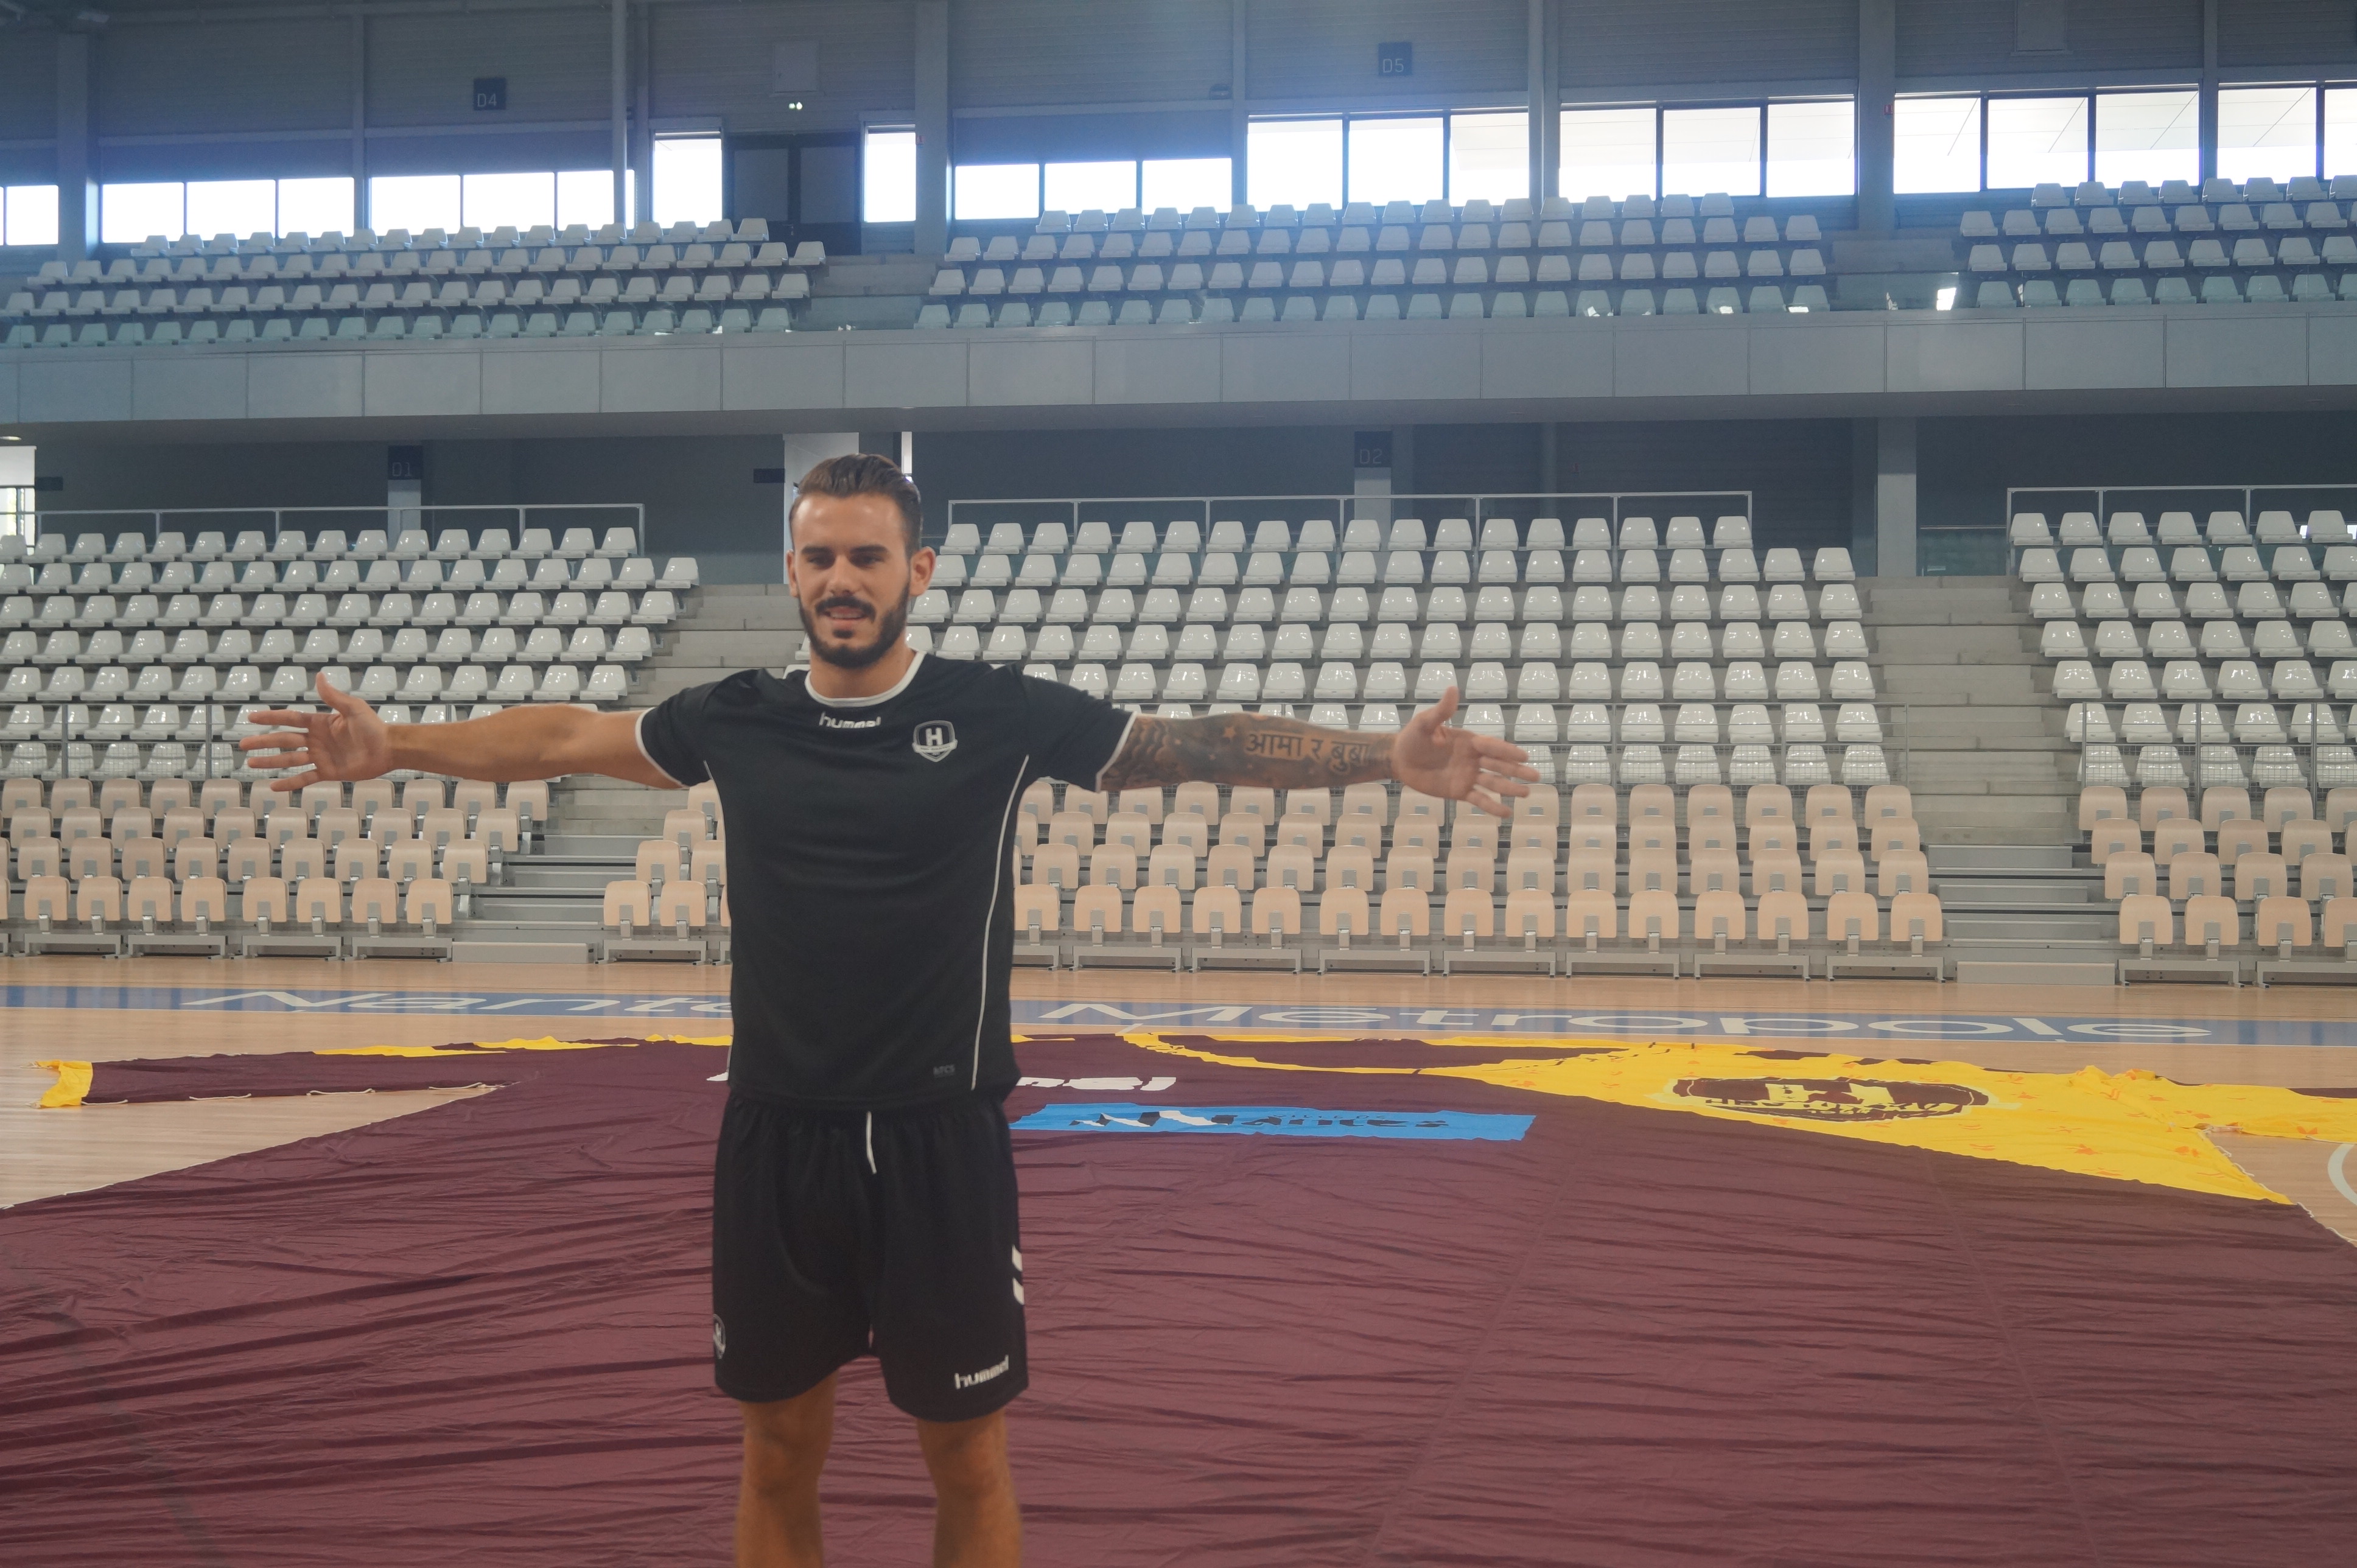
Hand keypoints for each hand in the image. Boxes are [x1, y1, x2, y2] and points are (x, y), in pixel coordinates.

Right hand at [237, 673, 394, 792]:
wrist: (389, 749)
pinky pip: (305, 778)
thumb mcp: (353, 708)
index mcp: (320, 723)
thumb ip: (333, 696)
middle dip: (263, 742)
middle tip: (242, 744)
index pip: (289, 719)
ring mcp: (321, 757)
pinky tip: (273, 787)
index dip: (270, 718)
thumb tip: (319, 675)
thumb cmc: (373, 727)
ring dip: (270, 762)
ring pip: (290, 760)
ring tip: (251, 764)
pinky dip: (289, 783)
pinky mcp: (328, 772)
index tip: (251, 717)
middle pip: (284, 740)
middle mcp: (317, 739)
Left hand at [1392, 689, 1538, 817]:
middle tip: (1536, 777)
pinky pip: (1479, 800)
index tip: (1524, 756)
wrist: (1399, 759)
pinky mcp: (1459, 792)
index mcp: (1469, 741)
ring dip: (1509, 789)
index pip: (1493, 746)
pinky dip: (1492, 807)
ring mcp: (1467, 776)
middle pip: (1499, 765)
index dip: (1508, 751)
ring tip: (1526, 794)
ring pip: (1493, 783)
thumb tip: (1453, 688)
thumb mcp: (1426, 723)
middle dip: (1517, 771)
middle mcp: (1473, 759)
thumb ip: (1442, 711)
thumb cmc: (1413, 738)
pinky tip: (1506, 814)